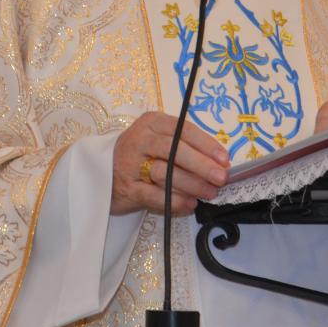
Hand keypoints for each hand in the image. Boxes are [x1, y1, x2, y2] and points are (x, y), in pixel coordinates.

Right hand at [111, 112, 229, 215]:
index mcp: (153, 122)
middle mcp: (141, 139)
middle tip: (221, 178)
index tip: (224, 159)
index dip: (206, 145)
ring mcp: (131, 163)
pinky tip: (190, 204)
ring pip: (165, 172)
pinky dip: (175, 201)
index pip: (183, 130)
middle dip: (202, 165)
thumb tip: (219, 163)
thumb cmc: (141, 155)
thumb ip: (186, 147)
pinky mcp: (127, 187)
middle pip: (174, 150)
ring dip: (191, 184)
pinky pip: (155, 195)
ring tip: (209, 193)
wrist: (103, 172)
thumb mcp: (160, 140)